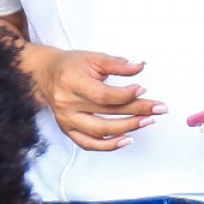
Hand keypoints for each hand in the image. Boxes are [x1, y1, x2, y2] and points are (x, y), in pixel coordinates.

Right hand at [28, 47, 162, 150]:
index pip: (103, 95)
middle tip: (158, 109)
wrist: (45, 75)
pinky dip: (108, 145)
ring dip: (127, 128)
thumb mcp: (93, 58)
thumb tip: (140, 66)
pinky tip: (126, 140)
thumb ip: (117, 64)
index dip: (126, 95)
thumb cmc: (71, 66)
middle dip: (136, 111)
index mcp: (72, 82)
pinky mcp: (67, 130)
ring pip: (99, 131)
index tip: (143, 90)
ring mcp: (66, 120)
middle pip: (106, 112)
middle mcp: (67, 103)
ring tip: (147, 121)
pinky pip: (88, 144)